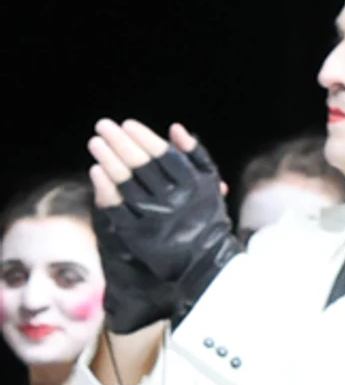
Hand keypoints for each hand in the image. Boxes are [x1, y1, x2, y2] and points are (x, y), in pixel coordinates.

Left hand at [87, 120, 237, 324]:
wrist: (203, 261)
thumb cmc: (206, 216)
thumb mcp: (210, 184)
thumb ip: (196, 155)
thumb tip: (175, 128)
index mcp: (193, 185)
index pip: (164, 155)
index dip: (144, 137)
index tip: (128, 124)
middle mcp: (173, 199)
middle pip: (141, 165)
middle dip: (120, 142)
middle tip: (103, 126)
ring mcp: (154, 217)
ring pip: (126, 183)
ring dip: (108, 160)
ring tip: (95, 142)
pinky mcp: (137, 233)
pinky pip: (118, 207)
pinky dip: (106, 188)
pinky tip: (96, 171)